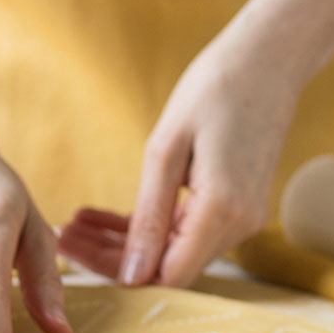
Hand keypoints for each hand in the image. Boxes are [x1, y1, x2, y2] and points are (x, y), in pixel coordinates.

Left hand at [59, 0, 302, 285]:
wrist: (269, 57)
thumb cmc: (215, 88)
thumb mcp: (165, 149)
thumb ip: (148, 217)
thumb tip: (132, 276)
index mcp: (223, 211)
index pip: (167, 275)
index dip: (118, 272)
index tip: (72, 250)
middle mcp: (239, 224)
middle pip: (167, 265)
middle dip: (110, 255)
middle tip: (63, 235)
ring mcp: (242, 216)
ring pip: (173, 250)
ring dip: (124, 240)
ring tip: (77, 222)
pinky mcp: (237, 205)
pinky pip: (186, 229)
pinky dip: (149, 225)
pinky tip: (105, 216)